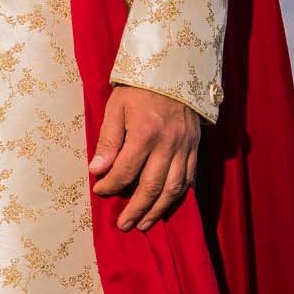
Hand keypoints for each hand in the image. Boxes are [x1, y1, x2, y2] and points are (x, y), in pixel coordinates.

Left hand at [90, 85, 200, 230]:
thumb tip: (97, 170)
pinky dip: (178, 195)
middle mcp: (168, 144)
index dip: (110, 185)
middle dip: (136, 209)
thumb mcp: (116, 107)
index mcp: (145, 133)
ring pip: (174, 188)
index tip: (99, 190)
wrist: (175, 68)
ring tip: (144, 224)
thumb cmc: (139, 88)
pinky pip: (190, 178)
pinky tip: (166, 205)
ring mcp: (185, 147)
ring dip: (158, 210)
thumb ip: (108, 140)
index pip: (125, 170)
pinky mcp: (196, 147)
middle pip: (152, 187)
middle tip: (124, 225)